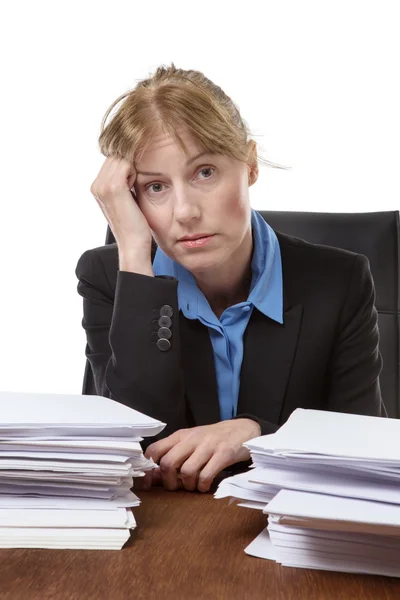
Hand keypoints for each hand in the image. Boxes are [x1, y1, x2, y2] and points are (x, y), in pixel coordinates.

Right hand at [90, 155, 152, 253]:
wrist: (133, 244)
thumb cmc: (134, 224)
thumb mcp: (125, 200)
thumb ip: (122, 182)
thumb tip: (130, 163)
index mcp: (96, 187)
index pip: (113, 160)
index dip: (127, 167)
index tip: (133, 185)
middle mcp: (96, 185)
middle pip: (116, 156)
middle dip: (129, 166)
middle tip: (134, 188)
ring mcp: (103, 185)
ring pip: (122, 158)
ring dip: (133, 170)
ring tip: (134, 189)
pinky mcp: (114, 187)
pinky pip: (127, 163)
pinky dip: (135, 173)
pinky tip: (135, 188)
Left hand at [144, 419, 261, 492]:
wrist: (243, 429)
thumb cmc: (213, 439)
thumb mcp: (191, 442)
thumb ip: (173, 456)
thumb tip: (152, 477)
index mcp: (181, 435)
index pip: (154, 450)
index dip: (148, 469)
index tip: (148, 482)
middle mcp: (192, 439)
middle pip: (168, 463)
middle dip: (168, 481)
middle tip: (176, 487)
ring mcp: (209, 446)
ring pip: (187, 471)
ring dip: (188, 485)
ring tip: (193, 486)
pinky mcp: (224, 454)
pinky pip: (206, 475)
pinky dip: (203, 485)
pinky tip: (205, 485)